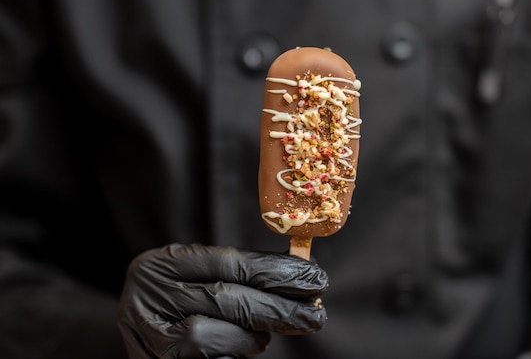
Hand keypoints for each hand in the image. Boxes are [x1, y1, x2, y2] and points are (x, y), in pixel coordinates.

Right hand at [117, 244, 327, 357]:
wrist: (134, 330)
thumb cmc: (177, 299)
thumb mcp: (194, 276)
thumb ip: (236, 275)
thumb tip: (301, 277)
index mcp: (160, 264)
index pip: (229, 263)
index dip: (277, 271)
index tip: (314, 278)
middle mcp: (146, 298)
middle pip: (225, 299)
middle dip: (278, 307)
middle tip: (315, 315)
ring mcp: (146, 336)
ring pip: (209, 335)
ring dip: (249, 337)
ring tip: (262, 336)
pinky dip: (232, 357)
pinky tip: (240, 352)